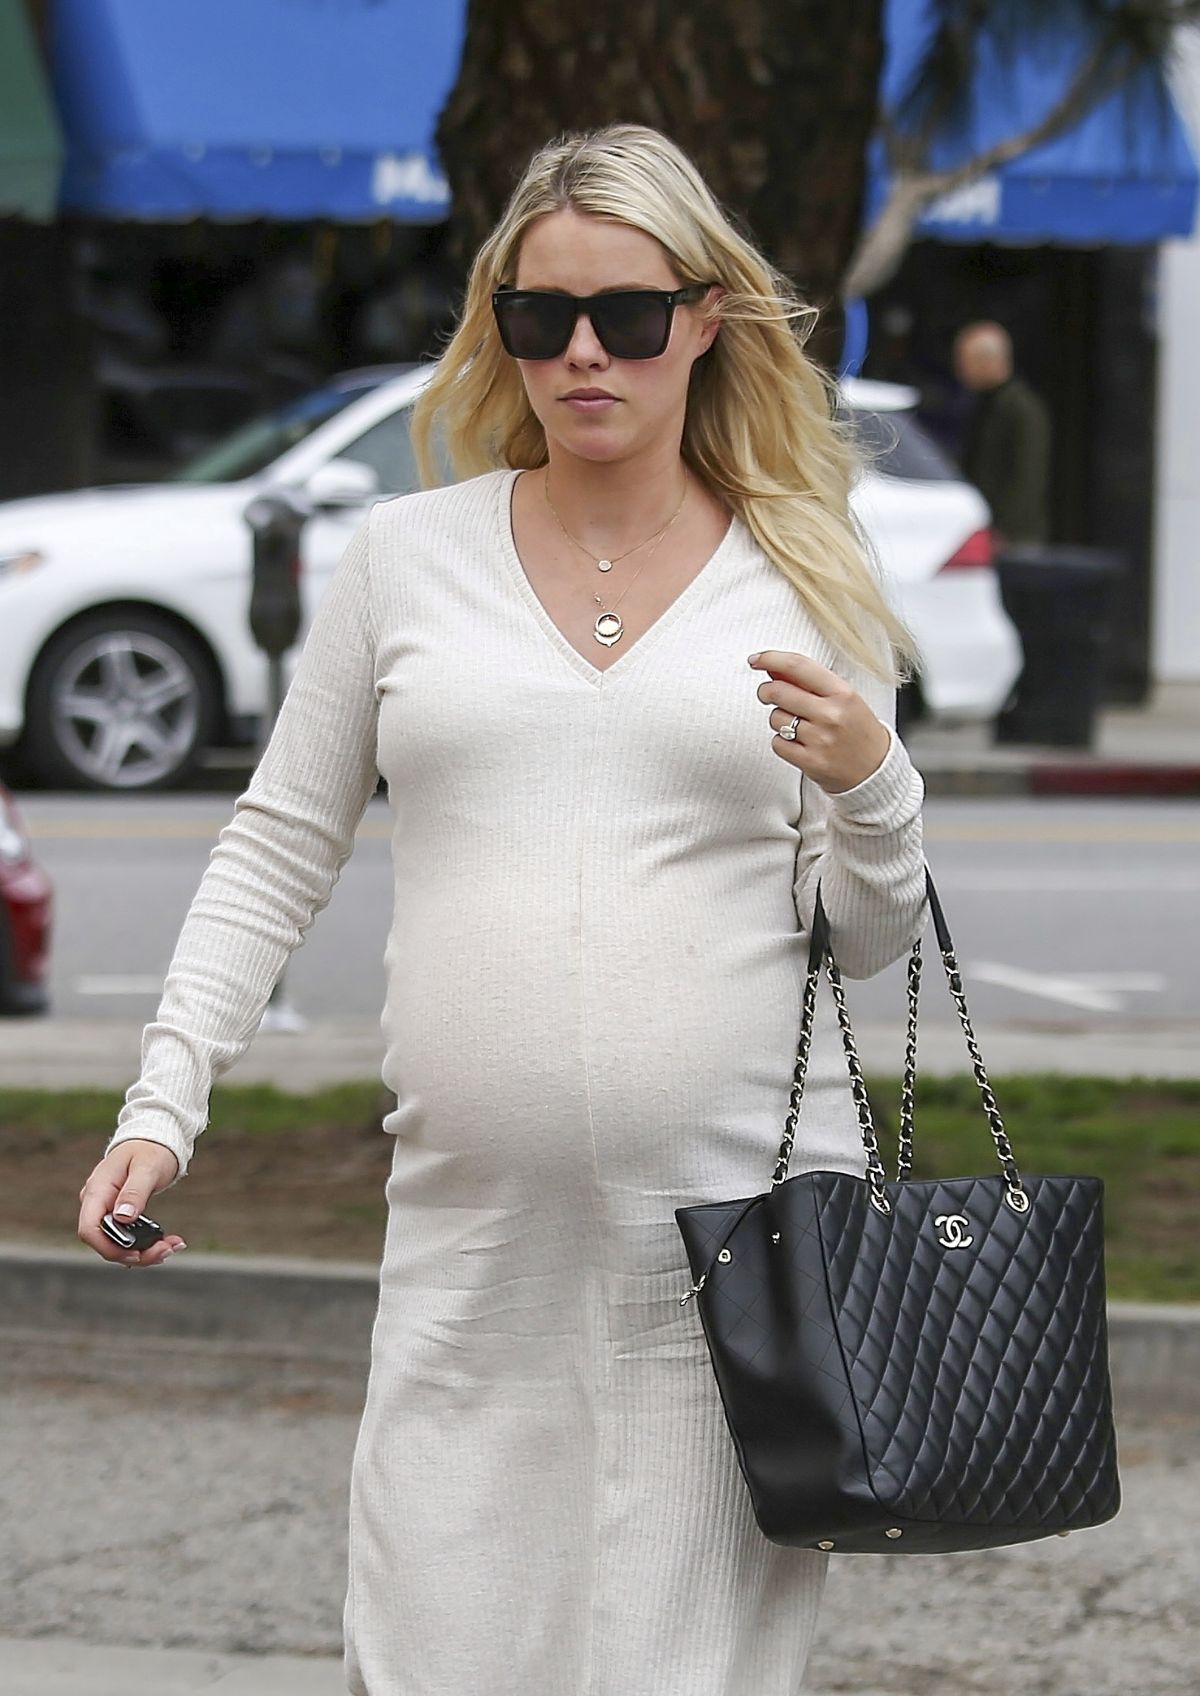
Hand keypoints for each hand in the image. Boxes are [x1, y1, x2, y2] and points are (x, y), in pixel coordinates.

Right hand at [78, 1140, 185, 1268]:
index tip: (136, 1254)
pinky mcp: (118, 1213)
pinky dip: (145, 1243)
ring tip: (171, 1246)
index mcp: (97, 1190)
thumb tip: (123, 1217)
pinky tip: (165, 1242)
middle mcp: (97, 1202)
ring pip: (116, 1243)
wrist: (154, 1139)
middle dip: (134, 1253)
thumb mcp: (146, 1167)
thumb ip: (135, 1191)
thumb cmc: (150, 1148)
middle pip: (104, 1242)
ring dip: (143, 1251)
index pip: (89, 1229)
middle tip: (166, 1250)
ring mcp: (106, 1209)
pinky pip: (126, 1236)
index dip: (109, 1248)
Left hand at [749, 650, 890, 794]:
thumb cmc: (859, 731)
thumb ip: (811, 682)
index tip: (757, 659)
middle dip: (766, 691)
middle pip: (778, 691)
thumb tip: (774, 668)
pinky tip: (798, 743)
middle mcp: (831, 714)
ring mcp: (820, 740)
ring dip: (778, 719)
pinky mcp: (810, 762)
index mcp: (843, 693)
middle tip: (768, 693)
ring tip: (798, 725)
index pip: (798, 666)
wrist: (876, 770)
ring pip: (775, 718)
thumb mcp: (844, 698)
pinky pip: (777, 743)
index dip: (771, 659)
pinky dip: (782, 742)